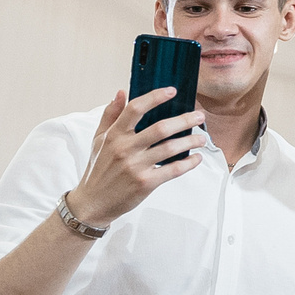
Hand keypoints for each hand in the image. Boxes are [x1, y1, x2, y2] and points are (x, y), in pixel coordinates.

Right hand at [68, 89, 208, 227]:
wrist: (93, 202)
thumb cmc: (99, 168)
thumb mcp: (99, 140)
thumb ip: (110, 115)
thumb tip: (121, 92)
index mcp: (114, 135)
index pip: (135, 109)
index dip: (155, 97)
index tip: (172, 91)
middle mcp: (125, 149)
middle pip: (161, 128)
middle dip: (185, 120)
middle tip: (199, 116)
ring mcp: (136, 166)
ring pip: (171, 148)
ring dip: (191, 141)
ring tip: (201, 138)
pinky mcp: (145, 183)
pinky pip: (173, 170)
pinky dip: (189, 163)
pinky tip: (196, 158)